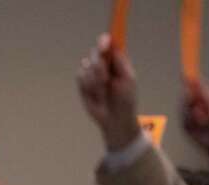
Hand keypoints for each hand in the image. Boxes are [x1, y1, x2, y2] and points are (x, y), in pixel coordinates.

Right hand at [76, 33, 140, 150]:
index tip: (104, 44)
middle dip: (99, 66)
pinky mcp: (82, 83)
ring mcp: (91, 73)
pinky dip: (87, 85)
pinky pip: (80, 75)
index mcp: (116, 61)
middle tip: (106, 79)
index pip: (108, 44)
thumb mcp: (129, 80)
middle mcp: (103, 64)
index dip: (105, 41)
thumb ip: (121, 63)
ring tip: (104, 92)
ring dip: (95, 80)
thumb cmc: (126, 99)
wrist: (114, 118)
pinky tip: (95, 94)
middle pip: (95, 53)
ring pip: (86, 66)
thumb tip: (113, 48)